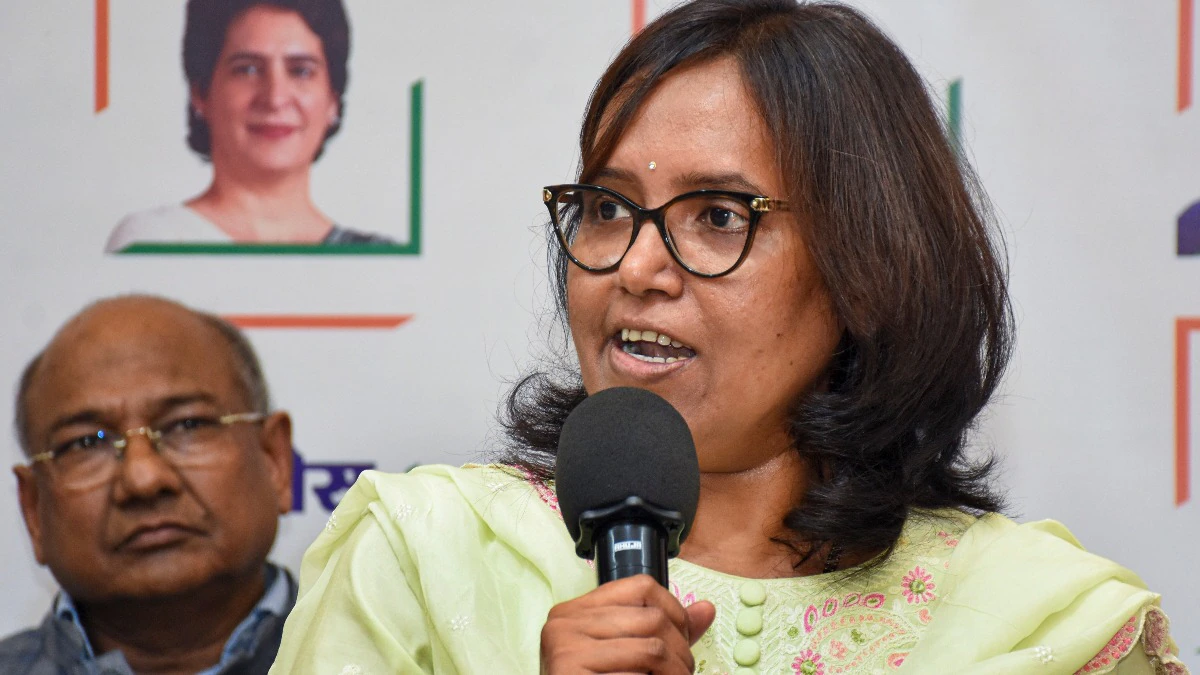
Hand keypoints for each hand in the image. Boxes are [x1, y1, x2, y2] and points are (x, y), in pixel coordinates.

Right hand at [540, 574, 716, 673]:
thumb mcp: (628, 654)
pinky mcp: (569, 671)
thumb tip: (706, 609)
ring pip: (652, 649)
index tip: (683, 638)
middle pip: (652, 619)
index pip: (642, 586)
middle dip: (680, 651)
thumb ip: (663, 632)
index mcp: (577, 611)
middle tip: (682, 674)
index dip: (674, 611)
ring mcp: (565, 648)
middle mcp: (565, 623)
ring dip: (674, 673)